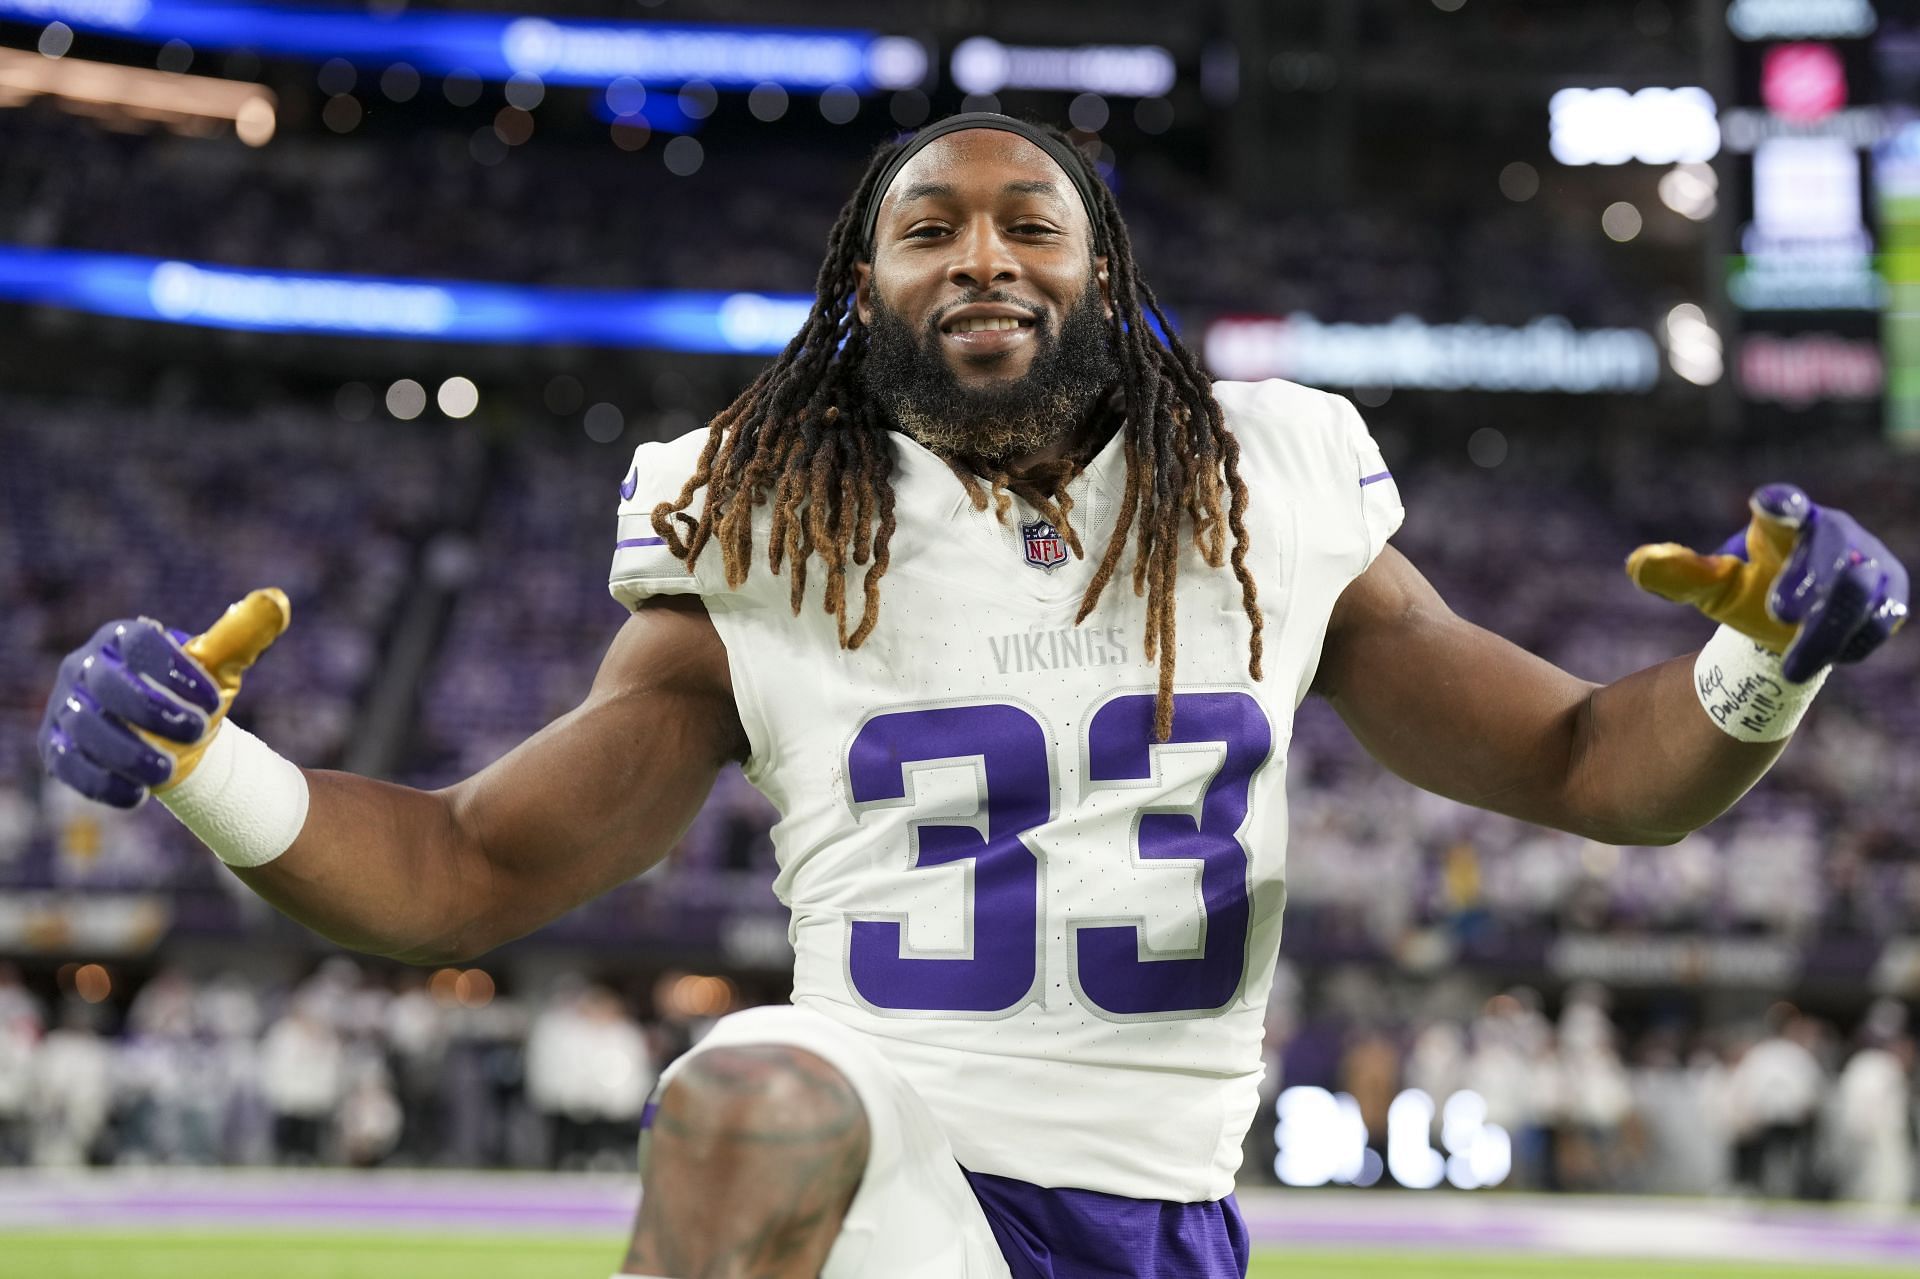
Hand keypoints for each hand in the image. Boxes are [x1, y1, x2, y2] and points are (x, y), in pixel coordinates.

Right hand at [39, 589, 291, 808]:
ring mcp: (66, 707)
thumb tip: (277, 600)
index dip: (175, 670)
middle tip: (198, 733)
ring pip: (85, 728)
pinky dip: (102, 782)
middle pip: (107, 684)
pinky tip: (137, 795)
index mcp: (122, 638)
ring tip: (167, 771)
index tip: (215, 701)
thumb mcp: (217, 667)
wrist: (166, 738)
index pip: (139, 642)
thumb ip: (243, 636)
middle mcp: (85, 667)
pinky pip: (68, 765)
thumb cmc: (189, 694)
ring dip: (127, 752)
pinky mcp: (57, 747)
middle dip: (152, 710)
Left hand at [1627, 483, 1908, 683]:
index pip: (1783, 507)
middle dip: (1809, 583)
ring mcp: (1868, 563)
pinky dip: (1855, 641)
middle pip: (1833, 551)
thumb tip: (1637, 563)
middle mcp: (1833, 534)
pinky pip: (1881, 618)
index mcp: (1784, 524)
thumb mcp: (1713, 586)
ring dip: (1828, 629)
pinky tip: (1831, 658)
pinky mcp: (1890, 596)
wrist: (1793, 625)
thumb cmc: (1751, 593)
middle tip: (1779, 616)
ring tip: (1794, 666)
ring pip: (1862, 590)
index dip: (1779, 504)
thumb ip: (1681, 574)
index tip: (1767, 502)